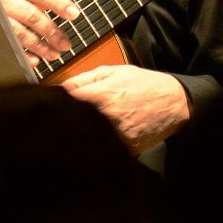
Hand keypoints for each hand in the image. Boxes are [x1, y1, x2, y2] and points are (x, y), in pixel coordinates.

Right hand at [0, 0, 80, 66]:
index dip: (59, 2)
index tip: (75, 14)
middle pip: (32, 15)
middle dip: (52, 31)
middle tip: (66, 44)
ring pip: (20, 32)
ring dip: (39, 46)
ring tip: (53, 55)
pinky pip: (5, 44)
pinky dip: (20, 54)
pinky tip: (32, 61)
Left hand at [59, 64, 190, 153]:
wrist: (173, 103)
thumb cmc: (143, 84)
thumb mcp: (114, 71)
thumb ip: (85, 78)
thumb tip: (60, 88)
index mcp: (100, 96)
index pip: (65, 103)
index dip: (54, 105)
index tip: (49, 108)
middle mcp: (106, 117)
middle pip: (71, 126)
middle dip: (63, 124)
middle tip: (58, 124)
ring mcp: (116, 136)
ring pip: (86, 141)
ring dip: (78, 138)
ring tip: (73, 136)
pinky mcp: (125, 149)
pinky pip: (103, 150)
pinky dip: (97, 148)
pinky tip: (95, 142)